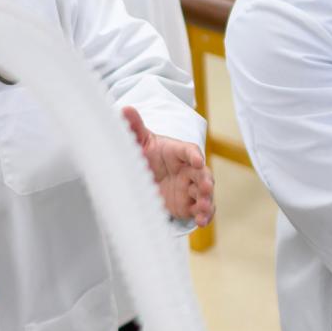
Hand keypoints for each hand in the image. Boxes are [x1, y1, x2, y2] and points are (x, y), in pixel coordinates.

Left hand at [122, 107, 215, 226]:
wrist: (147, 174)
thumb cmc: (147, 154)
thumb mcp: (139, 140)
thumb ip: (134, 127)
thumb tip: (125, 109)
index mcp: (178, 152)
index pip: (189, 150)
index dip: (193, 155)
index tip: (197, 160)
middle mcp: (188, 169)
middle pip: (202, 173)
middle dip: (206, 180)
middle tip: (206, 187)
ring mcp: (189, 187)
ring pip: (204, 193)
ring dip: (206, 200)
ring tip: (203, 208)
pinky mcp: (188, 204)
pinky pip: (200, 210)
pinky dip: (204, 216)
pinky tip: (201, 221)